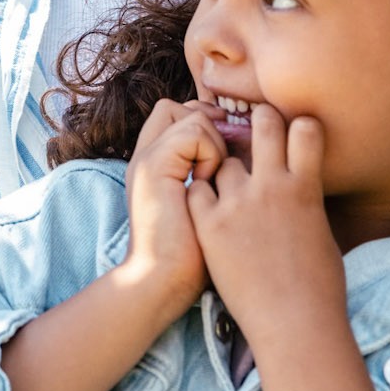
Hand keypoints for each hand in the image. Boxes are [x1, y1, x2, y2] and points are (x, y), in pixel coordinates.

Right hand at [116, 99, 226, 311]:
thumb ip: (208, 179)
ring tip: (217, 178)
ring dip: (215, 141)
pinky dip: (210, 153)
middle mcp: (146, 155)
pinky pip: (194, 132)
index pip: (177, 114)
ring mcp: (147, 158)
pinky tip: (209, 184)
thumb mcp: (199, 211)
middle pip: (179, 106)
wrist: (164, 283)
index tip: (227, 150)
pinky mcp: (154, 167)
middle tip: (226, 156)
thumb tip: (243, 157)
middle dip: (209, 122)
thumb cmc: (191, 259)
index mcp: (155, 165)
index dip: (205, 121)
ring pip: (192, 115)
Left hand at [186, 105, 344, 347]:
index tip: (290, 133)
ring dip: (226, 173)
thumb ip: (306, 201)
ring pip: (223, 161)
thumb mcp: (321, 234)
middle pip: (262, 123)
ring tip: (231, 199)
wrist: (294, 325)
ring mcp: (237, 203)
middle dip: (257, 122)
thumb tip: (300, 187)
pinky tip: (208, 216)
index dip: (296, 124)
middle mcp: (272, 186)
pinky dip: (201, 198)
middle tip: (250, 136)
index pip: (304, 127)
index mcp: (306, 187)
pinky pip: (197, 190)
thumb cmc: (319, 289)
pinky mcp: (209, 224)